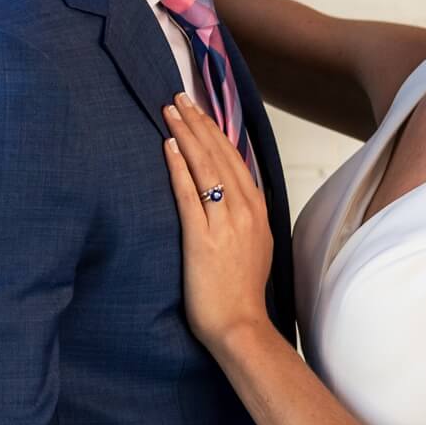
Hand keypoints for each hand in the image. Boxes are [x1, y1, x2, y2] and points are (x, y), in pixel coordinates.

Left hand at [159, 98, 271, 345]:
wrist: (241, 326)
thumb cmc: (240, 294)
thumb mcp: (252, 248)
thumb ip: (243, 221)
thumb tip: (231, 200)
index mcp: (257, 212)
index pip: (236, 161)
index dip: (217, 133)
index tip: (202, 112)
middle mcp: (244, 211)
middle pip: (221, 156)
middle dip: (199, 123)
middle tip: (180, 98)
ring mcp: (225, 223)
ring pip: (206, 167)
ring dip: (187, 135)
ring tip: (170, 111)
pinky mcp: (202, 238)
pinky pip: (189, 194)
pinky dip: (178, 167)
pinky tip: (168, 146)